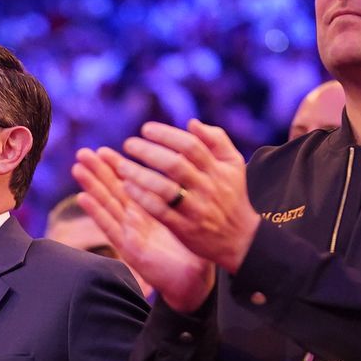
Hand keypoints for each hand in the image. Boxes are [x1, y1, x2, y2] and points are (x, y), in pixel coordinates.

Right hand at [72, 146, 215, 311]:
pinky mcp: (130, 248)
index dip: (115, 167)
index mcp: (150, 210)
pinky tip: (83, 197)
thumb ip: (186, 194)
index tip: (103, 149)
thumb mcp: (190, 216)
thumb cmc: (195, 250)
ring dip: (91, 186)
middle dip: (98, 171)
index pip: (130, 184)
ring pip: (108, 204)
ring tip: (77, 168)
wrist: (194, 281)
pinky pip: (111, 227)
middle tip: (83, 152)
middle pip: (114, 191)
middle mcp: (136, 221)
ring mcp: (131, 234)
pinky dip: (96, 212)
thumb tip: (194, 166)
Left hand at [109, 120, 261, 272]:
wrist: (240, 238)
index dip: (166, 134)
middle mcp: (207, 188)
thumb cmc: (231, 194)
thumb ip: (217, 139)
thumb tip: (191, 123)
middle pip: (175, 165)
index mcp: (217, 169)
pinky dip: (142, 198)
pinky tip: (128, 187)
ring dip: (140, 175)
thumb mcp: (233, 164)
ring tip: (121, 166)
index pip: (190, 146)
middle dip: (148, 152)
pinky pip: (160, 211)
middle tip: (128, 144)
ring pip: (164, 189)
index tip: (145, 129)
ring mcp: (195, 209)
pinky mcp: (184, 228)